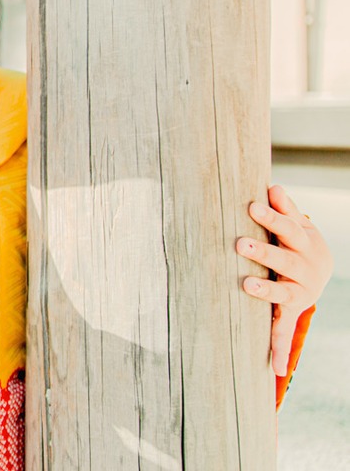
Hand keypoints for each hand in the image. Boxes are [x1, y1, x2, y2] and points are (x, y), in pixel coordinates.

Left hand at [237, 184, 332, 376]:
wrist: (318, 268)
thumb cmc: (294, 239)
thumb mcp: (294, 222)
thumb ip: (283, 208)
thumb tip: (271, 187)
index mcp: (305, 242)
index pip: (288, 228)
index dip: (271, 217)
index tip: (251, 205)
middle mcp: (306, 270)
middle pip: (284, 260)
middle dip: (263, 252)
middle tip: (240, 245)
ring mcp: (301, 294)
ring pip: (283, 294)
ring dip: (265, 291)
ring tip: (246, 286)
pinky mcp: (292, 313)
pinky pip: (284, 332)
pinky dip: (280, 351)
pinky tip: (275, 370)